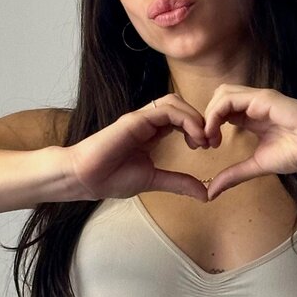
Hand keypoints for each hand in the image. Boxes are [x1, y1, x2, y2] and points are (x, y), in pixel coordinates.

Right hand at [63, 93, 210, 202]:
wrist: (85, 178)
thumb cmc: (112, 178)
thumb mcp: (154, 180)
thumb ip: (179, 183)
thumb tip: (205, 194)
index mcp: (151, 132)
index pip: (180, 118)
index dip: (197, 128)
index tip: (207, 147)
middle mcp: (147, 121)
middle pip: (180, 105)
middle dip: (200, 119)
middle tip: (210, 142)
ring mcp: (140, 118)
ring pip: (174, 102)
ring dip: (194, 117)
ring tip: (203, 139)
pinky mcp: (135, 119)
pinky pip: (165, 110)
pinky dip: (185, 119)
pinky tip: (194, 137)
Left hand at [201, 84, 296, 199]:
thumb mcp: (256, 166)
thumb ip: (234, 175)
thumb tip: (211, 193)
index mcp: (251, 116)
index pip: (221, 111)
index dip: (209, 126)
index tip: (207, 147)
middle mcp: (253, 104)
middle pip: (217, 99)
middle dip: (205, 118)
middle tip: (205, 142)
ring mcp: (257, 99)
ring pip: (221, 94)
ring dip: (209, 115)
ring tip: (210, 137)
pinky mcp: (262, 98)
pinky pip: (229, 98)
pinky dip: (216, 113)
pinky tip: (217, 132)